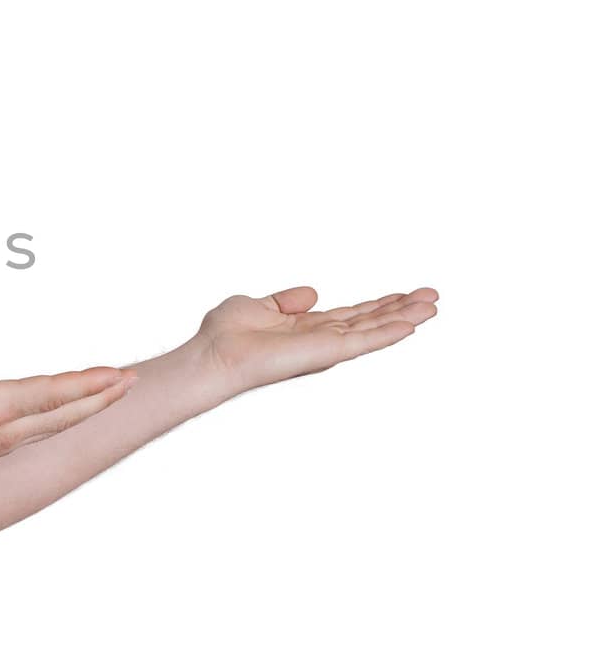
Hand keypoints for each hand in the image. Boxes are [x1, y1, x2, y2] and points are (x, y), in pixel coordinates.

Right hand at [0, 318, 135, 480]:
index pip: (51, 394)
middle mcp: (2, 432)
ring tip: (113, 392)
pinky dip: (65, 419)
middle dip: (102, 397)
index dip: (87, 383)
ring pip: (56, 426)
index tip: (118, 373)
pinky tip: (68, 412)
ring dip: (88, 408)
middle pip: (66, 415)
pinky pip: (42, 432)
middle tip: (134, 379)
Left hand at [192, 285, 438, 397]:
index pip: (351, 315)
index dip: (378, 304)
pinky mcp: (326, 352)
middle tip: (432, 296)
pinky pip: (364, 342)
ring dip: (405, 317)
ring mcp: (325, 346)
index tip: (404, 293)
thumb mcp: (257, 304)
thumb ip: (285, 300)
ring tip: (433, 305)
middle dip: (402, 308)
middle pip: (370, 321)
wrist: (214, 354)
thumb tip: (311, 293)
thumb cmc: (224, 335)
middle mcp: (320, 338)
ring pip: (374, 330)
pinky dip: (389, 332)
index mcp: (306, 327)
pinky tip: (412, 324)